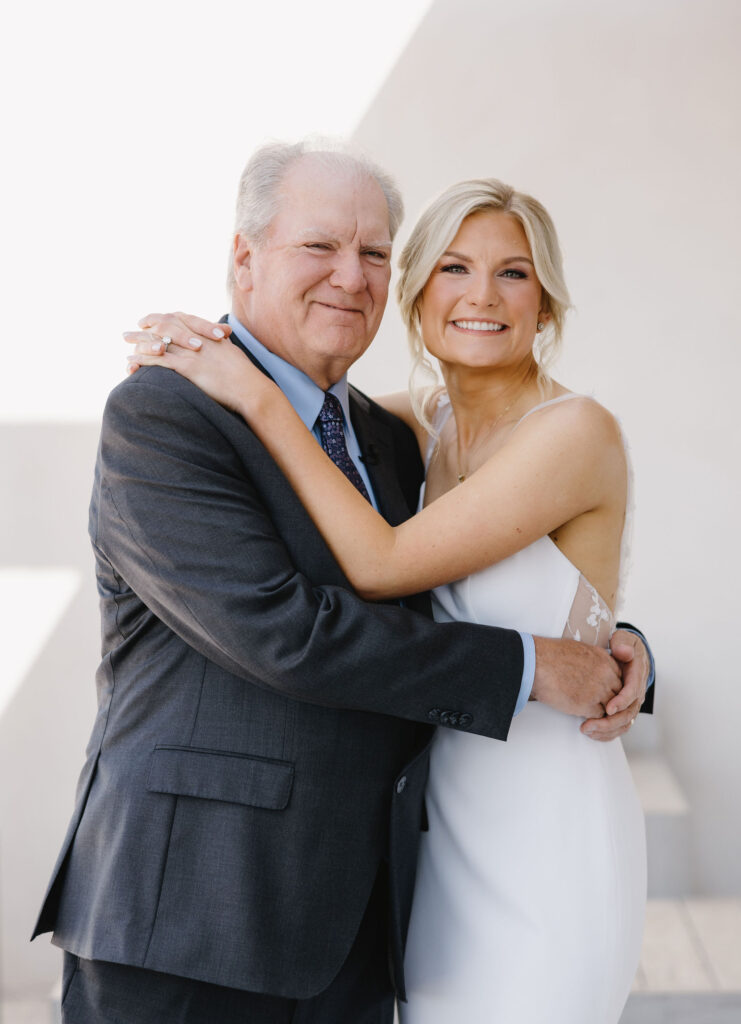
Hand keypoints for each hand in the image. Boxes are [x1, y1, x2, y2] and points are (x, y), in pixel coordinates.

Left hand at [125, 315, 268, 413]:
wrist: (250, 388)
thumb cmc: (245, 374)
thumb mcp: (232, 352)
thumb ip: (220, 344)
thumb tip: (219, 341)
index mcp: (207, 333)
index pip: (179, 318)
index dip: (162, 318)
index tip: (149, 321)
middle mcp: (197, 338)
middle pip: (165, 326)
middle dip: (145, 327)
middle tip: (130, 332)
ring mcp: (192, 352)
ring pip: (159, 341)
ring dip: (138, 341)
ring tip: (125, 342)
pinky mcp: (188, 368)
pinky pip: (160, 361)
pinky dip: (143, 360)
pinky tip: (131, 361)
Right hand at [531, 637, 621, 719]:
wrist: (536, 663)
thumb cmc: (550, 655)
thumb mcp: (579, 649)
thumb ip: (593, 660)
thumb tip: (593, 669)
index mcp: (604, 659)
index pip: (618, 678)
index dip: (610, 686)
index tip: (600, 691)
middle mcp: (605, 674)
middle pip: (617, 693)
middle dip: (608, 700)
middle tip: (595, 703)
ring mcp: (599, 690)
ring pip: (610, 706)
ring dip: (599, 709)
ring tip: (586, 710)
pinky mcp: (587, 704)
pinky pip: (598, 715)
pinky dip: (590, 717)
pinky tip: (579, 712)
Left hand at [580, 629, 649, 741]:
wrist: (629, 651)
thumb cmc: (623, 646)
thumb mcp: (624, 640)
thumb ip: (623, 644)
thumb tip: (624, 652)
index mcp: (637, 676)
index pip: (632, 692)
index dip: (621, 702)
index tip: (608, 708)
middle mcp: (636, 693)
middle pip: (628, 714)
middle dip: (609, 723)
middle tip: (589, 725)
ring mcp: (630, 703)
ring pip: (624, 723)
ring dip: (606, 730)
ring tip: (587, 730)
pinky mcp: (623, 709)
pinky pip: (618, 726)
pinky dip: (606, 732)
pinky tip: (592, 733)